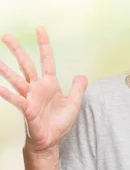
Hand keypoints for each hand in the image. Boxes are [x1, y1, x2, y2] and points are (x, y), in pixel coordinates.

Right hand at [0, 27, 87, 152]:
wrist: (52, 140)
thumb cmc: (60, 122)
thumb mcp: (74, 103)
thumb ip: (78, 89)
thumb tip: (82, 75)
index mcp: (49, 84)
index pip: (47, 61)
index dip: (44, 45)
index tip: (40, 29)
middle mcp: (37, 88)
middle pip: (26, 65)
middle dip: (18, 51)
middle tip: (6, 36)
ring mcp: (30, 98)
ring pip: (17, 80)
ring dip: (6, 70)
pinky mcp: (28, 110)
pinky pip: (17, 100)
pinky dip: (8, 94)